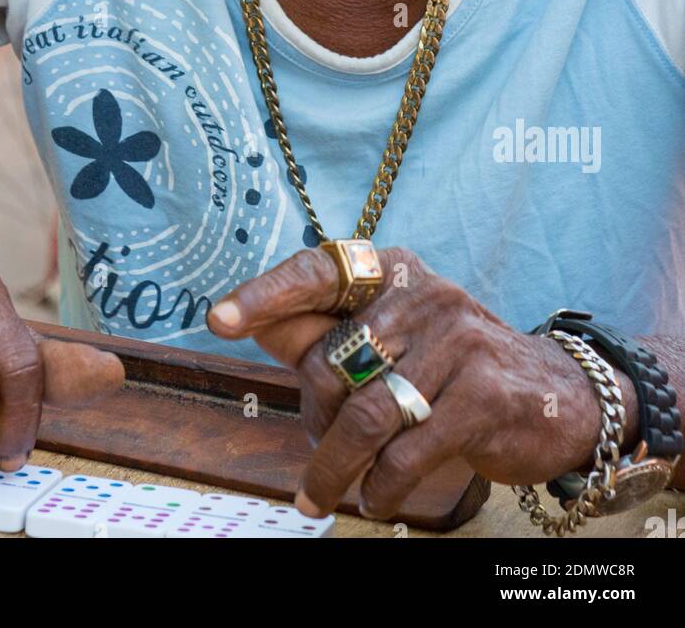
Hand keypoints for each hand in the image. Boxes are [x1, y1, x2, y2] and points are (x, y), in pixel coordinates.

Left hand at [208, 246, 637, 518]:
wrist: (553, 396)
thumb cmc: (449, 365)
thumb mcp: (389, 337)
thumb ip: (321, 330)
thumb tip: (249, 323)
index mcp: (393, 271)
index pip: (319, 271)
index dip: (266, 295)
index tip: (218, 321)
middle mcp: (425, 293)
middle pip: (332, 361)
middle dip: (315, 418)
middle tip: (317, 453)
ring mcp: (460, 340)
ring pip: (366, 416)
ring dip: (333, 467)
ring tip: (320, 496)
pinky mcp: (485, 395)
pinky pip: (408, 453)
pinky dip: (382, 487)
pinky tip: (377, 500)